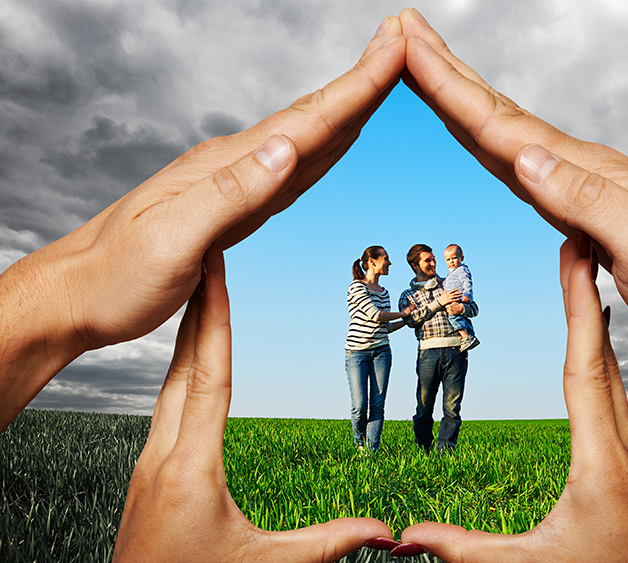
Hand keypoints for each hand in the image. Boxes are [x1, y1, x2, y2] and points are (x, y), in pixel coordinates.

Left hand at [1, 17, 406, 428]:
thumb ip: (232, 193)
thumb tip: (289, 148)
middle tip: (399, 49)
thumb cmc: (115, 276)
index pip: (303, 122)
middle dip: (360, 85)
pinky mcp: (229, 208)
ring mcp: (230, 184)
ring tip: (377, 85)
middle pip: (309, 119)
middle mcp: (231, 165)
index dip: (355, 89)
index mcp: (224, 167)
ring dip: (344, 113)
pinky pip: (287, 174)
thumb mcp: (172, 239)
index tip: (393, 51)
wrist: (76, 297)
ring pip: (303, 141)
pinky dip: (318, 153)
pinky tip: (327, 147)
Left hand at [105, 245, 390, 562]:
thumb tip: (382, 532)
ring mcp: (148, 459)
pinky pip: (164, 403)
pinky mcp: (146, 469)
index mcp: (190, 466)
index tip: (216, 274)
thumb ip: (324, 543)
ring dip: (188, 336)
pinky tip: (187, 361)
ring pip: (170, 383)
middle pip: (185, 367)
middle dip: (201, 310)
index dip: (216, 322)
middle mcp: (162, 452)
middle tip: (209, 258)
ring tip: (203, 297)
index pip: (211, 378)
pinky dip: (180, 369)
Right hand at [398, 9, 627, 428]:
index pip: (506, 125)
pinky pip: (520, 164)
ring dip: (462, 100)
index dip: (453, 90)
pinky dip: (489, 141)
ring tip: (428, 70)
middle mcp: (578, 167)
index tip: (412, 50)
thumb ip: (585, 199)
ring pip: (506, 133)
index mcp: (586, 172)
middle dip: (447, 75)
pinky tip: (479, 134)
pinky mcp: (578, 205)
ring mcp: (578, 182)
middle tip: (407, 35)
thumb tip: (523, 159)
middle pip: (499, 114)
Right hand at [398, 237, 627, 562]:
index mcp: (601, 460)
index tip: (578, 259)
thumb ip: (468, 549)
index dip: (580, 311)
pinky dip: (605, 363)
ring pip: (616, 377)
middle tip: (580, 246)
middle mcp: (624, 447)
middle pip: (605, 359)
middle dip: (589, 299)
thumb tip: (408, 536)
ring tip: (586, 284)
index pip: (585, 370)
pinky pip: (619, 398)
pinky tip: (599, 355)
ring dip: (598, 329)